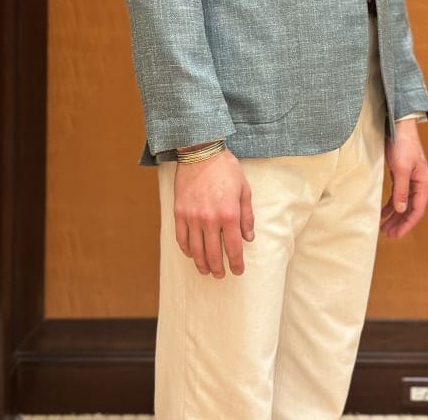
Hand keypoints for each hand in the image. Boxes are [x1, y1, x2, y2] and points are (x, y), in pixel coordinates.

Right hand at [173, 147, 254, 278]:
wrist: (201, 152)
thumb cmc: (226, 169)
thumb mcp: (244, 190)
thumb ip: (247, 216)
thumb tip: (248, 238)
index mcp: (229, 215)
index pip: (233, 248)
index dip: (236, 263)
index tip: (238, 271)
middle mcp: (210, 219)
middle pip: (213, 254)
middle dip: (218, 268)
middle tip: (221, 275)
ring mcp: (192, 217)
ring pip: (195, 250)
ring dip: (201, 264)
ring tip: (206, 270)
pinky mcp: (179, 212)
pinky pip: (181, 238)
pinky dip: (186, 249)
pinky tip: (191, 254)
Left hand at [380, 119, 427, 237]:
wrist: (398, 125)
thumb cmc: (403, 144)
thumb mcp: (401, 169)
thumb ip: (401, 190)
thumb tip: (400, 209)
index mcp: (423, 183)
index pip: (417, 210)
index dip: (407, 224)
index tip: (397, 235)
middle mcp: (418, 183)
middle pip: (410, 209)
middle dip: (400, 223)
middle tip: (388, 235)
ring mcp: (410, 179)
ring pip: (403, 203)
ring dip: (395, 215)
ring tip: (384, 227)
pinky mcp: (400, 173)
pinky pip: (397, 194)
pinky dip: (390, 204)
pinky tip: (383, 211)